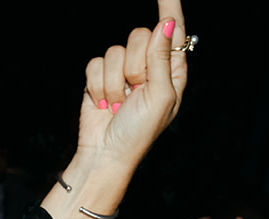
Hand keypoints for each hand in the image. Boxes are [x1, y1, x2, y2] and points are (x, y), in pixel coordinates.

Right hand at [77, 1, 188, 170]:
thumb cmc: (138, 133)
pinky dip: (98, 86)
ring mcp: (122, 71)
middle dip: (135, 65)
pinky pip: (95, 63)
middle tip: (135, 92)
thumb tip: (165, 24)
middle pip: (140, 35)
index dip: (170, 7)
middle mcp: (148, 66)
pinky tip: (103, 104)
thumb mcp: (160, 96)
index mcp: (171, 70)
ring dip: (114, 83)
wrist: (105, 154)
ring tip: (118, 105)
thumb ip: (162, 59)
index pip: (174, 30)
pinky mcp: (99, 77)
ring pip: (115, 50)